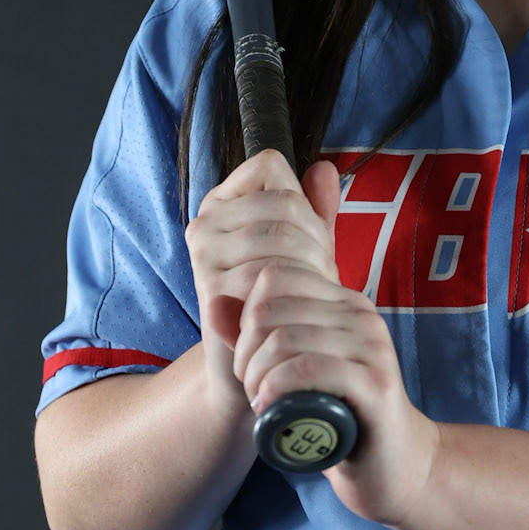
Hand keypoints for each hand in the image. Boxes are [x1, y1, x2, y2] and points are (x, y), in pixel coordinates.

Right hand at [184, 149, 340, 404]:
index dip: (303, 200)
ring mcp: (202, 251)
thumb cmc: (283, 300)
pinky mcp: (208, 284)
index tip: (311, 239)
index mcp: (223, 201)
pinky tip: (296, 307)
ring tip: (311, 291)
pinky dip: (293, 289)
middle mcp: (205, 219)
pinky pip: (265, 272)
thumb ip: (315, 209)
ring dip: (310, 266)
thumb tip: (325, 169)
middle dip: (316, 240)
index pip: (270, 166)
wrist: (255, 364)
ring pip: (279, 234)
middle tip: (321, 275)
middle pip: (283, 202)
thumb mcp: (305, 249)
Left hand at [233, 265, 440, 527]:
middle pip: (271, 310)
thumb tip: (214, 304)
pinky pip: (309, 368)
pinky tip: (269, 408)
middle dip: (245, 352)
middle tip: (250, 388)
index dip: (246, 316)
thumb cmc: (340, 416)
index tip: (248, 357)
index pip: (276, 278)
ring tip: (259, 401)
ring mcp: (372, 348)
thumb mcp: (296, 368)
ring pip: (284, 339)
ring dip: (256, 376)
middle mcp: (362, 315)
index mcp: (346, 302)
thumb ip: (258, 336)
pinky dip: (276, 387)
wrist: (394, 465)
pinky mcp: (375, 383)